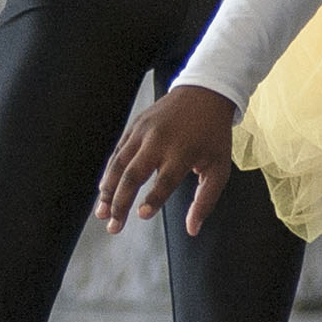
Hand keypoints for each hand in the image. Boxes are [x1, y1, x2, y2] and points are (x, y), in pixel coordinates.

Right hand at [95, 86, 239, 236]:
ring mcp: (143, 131)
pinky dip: (109, 172)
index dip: (153, 199)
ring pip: (119, 164)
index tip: (141, 215)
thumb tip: (193, 229)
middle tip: (113, 227)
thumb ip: (205, 200)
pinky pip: (118, 152)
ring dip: (108, 191)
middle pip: (133, 175)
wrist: (205, 92)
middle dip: (120, 203)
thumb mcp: (219, 167)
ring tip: (101, 212)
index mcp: (183, 152)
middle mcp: (159, 141)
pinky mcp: (135, 125)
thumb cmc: (213, 135)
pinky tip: (104, 189)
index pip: (165, 181)